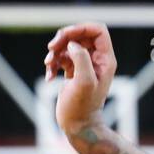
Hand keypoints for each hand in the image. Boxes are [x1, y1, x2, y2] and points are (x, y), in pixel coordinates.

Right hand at [45, 22, 117, 136]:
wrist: (78, 125)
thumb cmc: (83, 106)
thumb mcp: (84, 81)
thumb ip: (81, 58)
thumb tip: (73, 44)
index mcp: (105, 60)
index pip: (98, 30)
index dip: (81, 27)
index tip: (66, 35)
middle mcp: (97, 60)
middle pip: (80, 34)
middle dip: (63, 38)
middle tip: (51, 48)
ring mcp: (84, 65)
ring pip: (67, 45)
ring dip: (54, 52)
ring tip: (48, 65)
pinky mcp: (72, 72)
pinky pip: (60, 58)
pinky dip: (52, 64)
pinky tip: (49, 77)